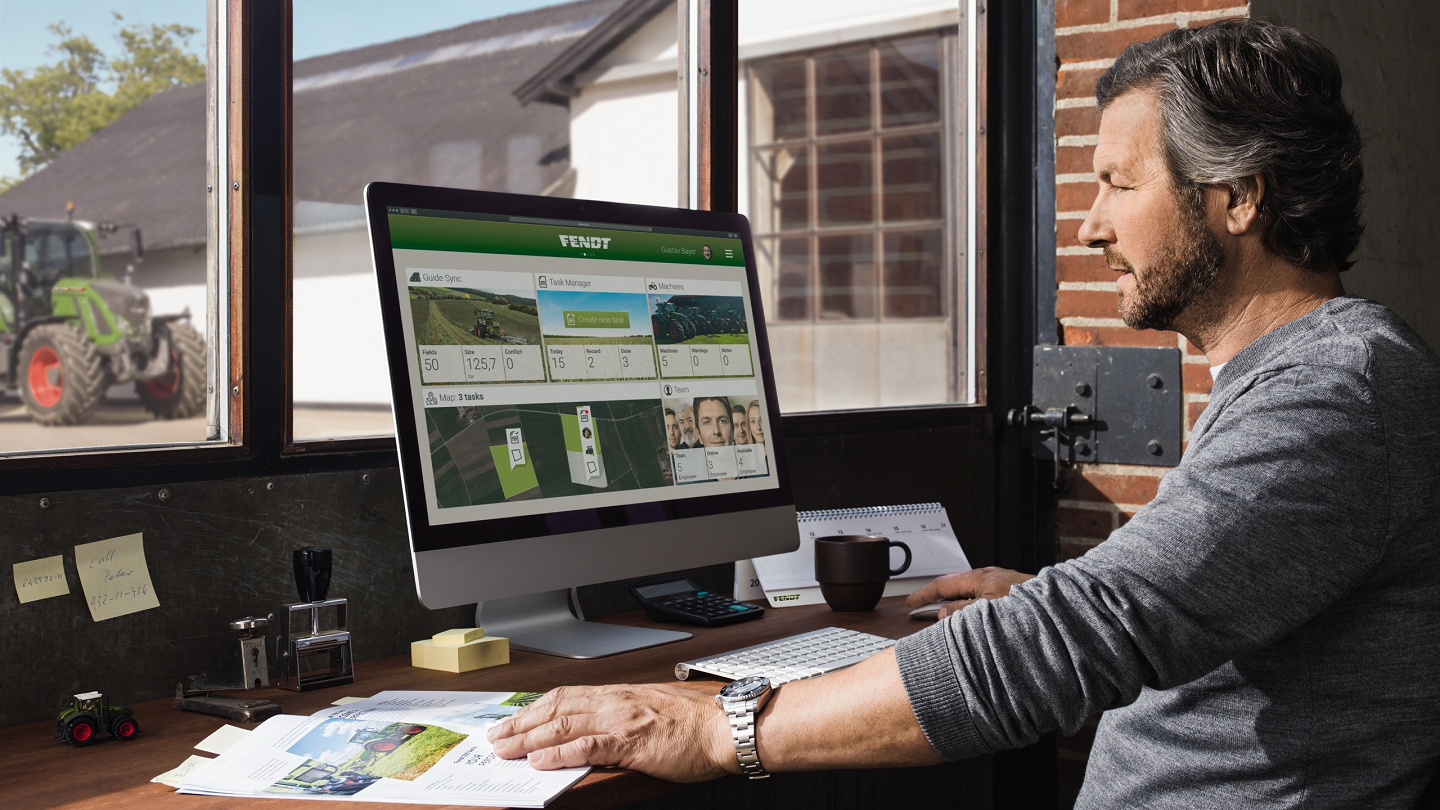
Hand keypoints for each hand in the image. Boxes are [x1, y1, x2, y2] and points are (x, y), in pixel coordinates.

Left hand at [486, 683, 735, 782]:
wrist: (724, 728)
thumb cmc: (696, 723)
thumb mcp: (652, 709)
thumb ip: (625, 715)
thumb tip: (600, 728)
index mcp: (619, 694)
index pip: (565, 696)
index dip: (534, 708)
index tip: (514, 719)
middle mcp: (615, 701)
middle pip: (555, 708)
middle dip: (521, 723)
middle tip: (496, 737)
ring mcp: (621, 721)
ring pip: (562, 725)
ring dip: (528, 739)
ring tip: (506, 751)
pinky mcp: (630, 742)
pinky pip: (586, 746)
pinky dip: (558, 753)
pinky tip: (539, 760)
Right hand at [905, 566, 1034, 618]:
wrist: (1058, 606)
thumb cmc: (1028, 608)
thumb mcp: (987, 611)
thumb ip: (961, 611)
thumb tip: (942, 612)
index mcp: (979, 578)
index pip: (943, 584)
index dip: (924, 594)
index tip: (911, 602)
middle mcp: (989, 577)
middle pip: (955, 586)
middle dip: (937, 598)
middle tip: (922, 610)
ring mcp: (1000, 582)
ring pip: (969, 592)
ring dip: (955, 603)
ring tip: (946, 618)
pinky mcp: (1010, 591)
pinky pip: (982, 597)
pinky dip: (970, 606)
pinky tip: (974, 618)